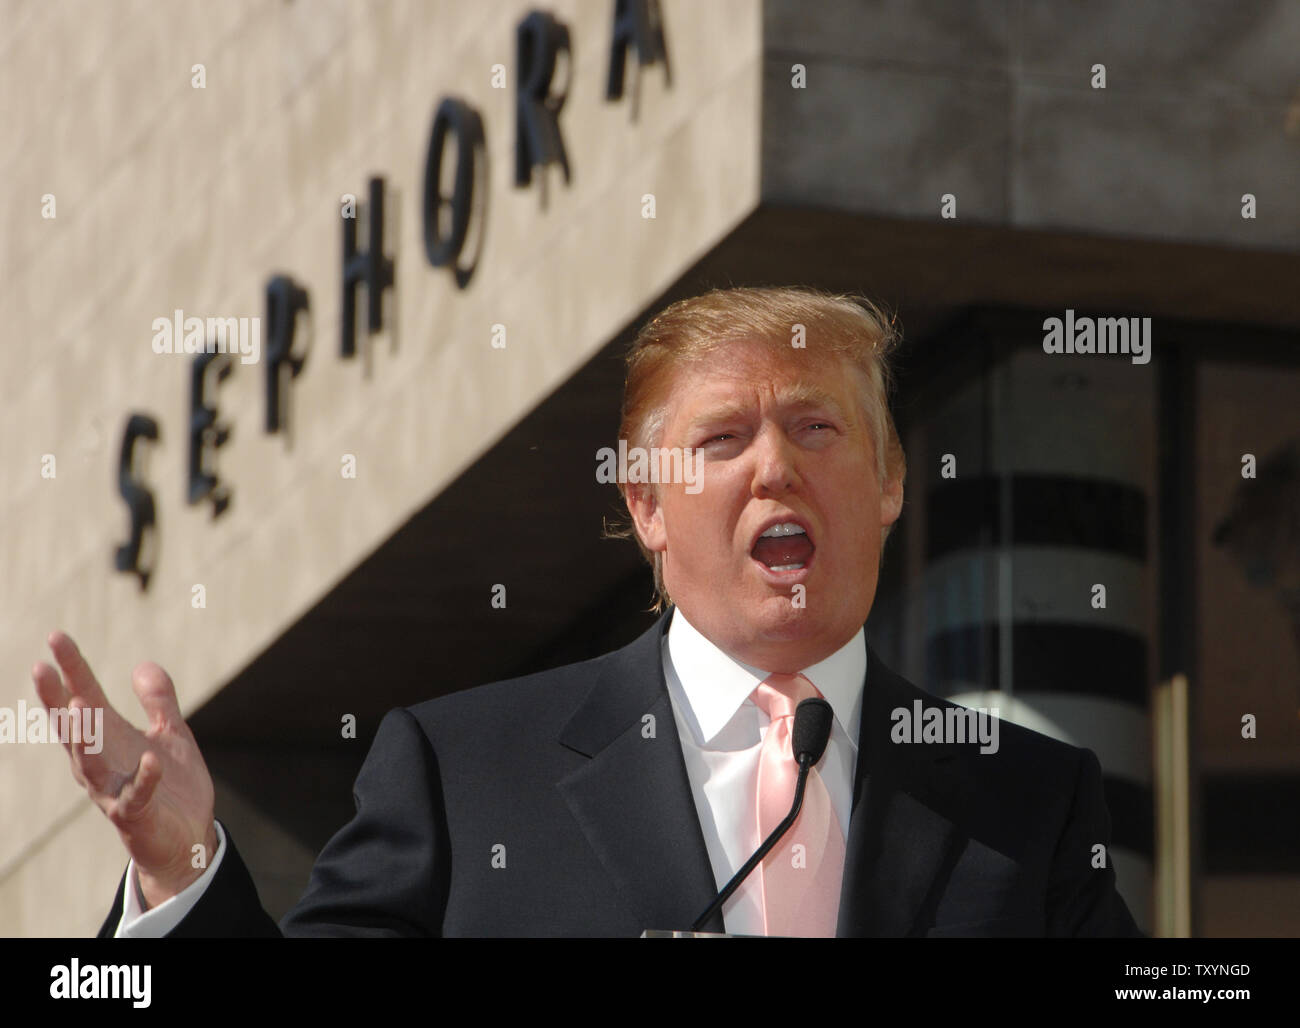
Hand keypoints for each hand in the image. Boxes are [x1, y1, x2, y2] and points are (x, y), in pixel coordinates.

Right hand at [32, 630, 218, 908]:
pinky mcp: (135, 815)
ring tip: (78, 705)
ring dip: (83, 737)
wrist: (186, 838)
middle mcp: (102, 763)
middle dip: (57, 698)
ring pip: (90, 763)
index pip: (84, 698)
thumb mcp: (170, 734)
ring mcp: (114, 790)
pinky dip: (144, 778)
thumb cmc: (172, 785)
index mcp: (110, 739)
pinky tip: (151, 760)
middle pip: (74, 728)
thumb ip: (158, 701)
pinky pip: (137, 795)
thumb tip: (144, 664)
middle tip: (41, 667)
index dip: (71, 669)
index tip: (55, 638)